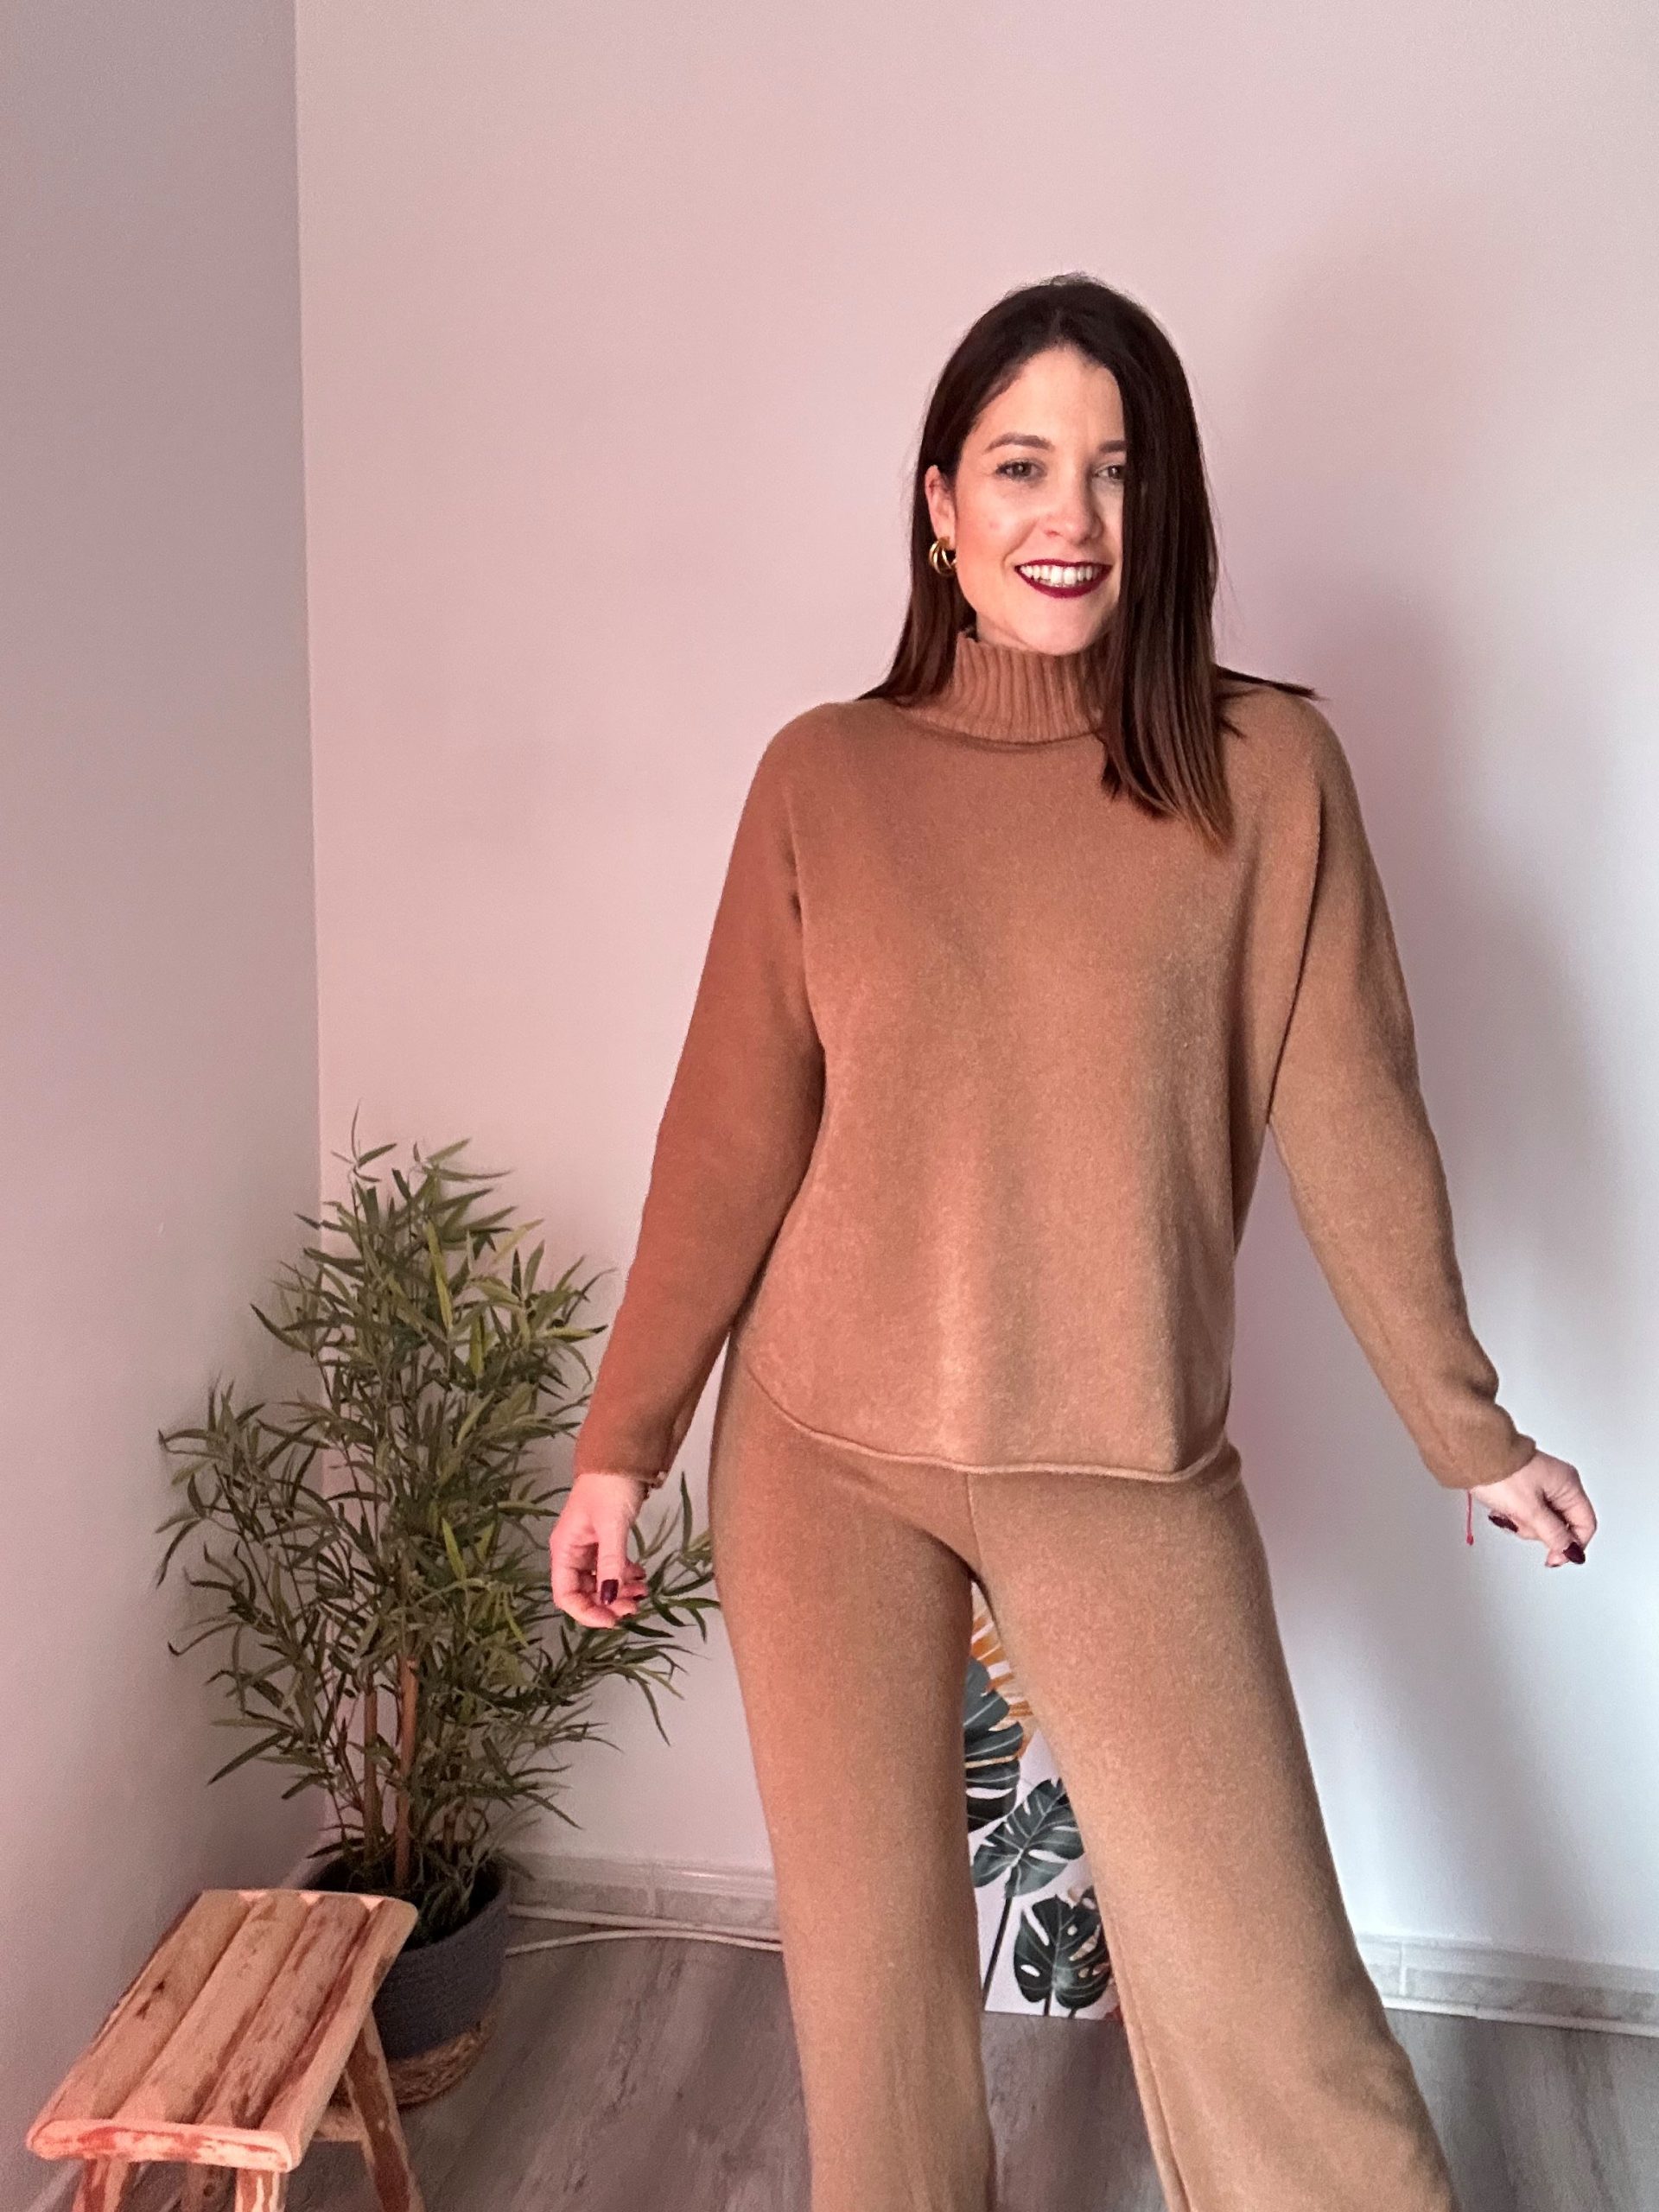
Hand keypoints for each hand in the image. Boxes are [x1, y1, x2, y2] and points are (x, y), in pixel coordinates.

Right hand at [549, 1470, 652, 1625]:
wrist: (623, 1455)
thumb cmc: (610, 1485)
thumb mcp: (612, 1526)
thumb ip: (611, 1563)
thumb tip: (609, 1599)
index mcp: (565, 1548)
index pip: (566, 1594)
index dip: (586, 1612)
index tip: (612, 1619)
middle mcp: (572, 1550)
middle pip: (584, 1591)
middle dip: (607, 1603)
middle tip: (634, 1606)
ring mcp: (588, 1545)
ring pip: (600, 1581)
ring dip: (619, 1591)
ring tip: (643, 1591)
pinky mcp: (604, 1539)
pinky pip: (611, 1567)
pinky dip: (624, 1575)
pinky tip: (640, 1576)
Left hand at [1469, 1449, 1595, 1567]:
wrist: (1471, 1453)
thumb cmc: (1500, 1472)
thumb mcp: (1529, 1510)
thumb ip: (1553, 1533)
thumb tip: (1570, 1551)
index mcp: (1568, 1485)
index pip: (1585, 1524)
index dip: (1573, 1546)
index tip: (1554, 1557)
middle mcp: (1559, 1482)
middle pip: (1562, 1524)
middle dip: (1539, 1530)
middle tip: (1522, 1521)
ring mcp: (1542, 1483)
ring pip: (1543, 1520)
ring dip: (1524, 1522)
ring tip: (1509, 1511)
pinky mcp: (1525, 1485)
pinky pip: (1528, 1511)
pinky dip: (1516, 1514)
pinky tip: (1503, 1509)